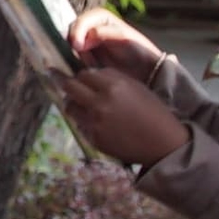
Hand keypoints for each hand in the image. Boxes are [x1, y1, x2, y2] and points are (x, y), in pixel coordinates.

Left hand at [57, 65, 192, 167]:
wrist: (163, 144)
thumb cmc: (153, 112)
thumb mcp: (135, 87)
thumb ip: (111, 78)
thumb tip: (88, 74)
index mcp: (113, 86)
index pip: (84, 74)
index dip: (82, 74)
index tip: (78, 74)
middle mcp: (100, 103)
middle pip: (70, 86)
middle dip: (64, 81)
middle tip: (55, 76)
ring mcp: (94, 122)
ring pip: (69, 106)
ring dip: (72, 102)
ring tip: (77, 102)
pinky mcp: (94, 139)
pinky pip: (79, 124)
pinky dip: (82, 120)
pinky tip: (92, 120)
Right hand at [64, 6, 165, 77]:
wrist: (145, 70)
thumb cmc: (138, 50)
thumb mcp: (125, 37)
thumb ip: (106, 33)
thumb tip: (87, 36)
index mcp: (101, 17)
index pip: (82, 20)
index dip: (78, 31)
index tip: (77, 46)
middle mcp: (92, 27)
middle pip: (73, 32)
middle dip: (75, 45)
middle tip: (84, 59)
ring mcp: (88, 42)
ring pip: (72, 46)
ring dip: (77, 56)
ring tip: (91, 66)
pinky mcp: (87, 57)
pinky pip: (76, 58)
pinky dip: (79, 63)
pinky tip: (89, 69)